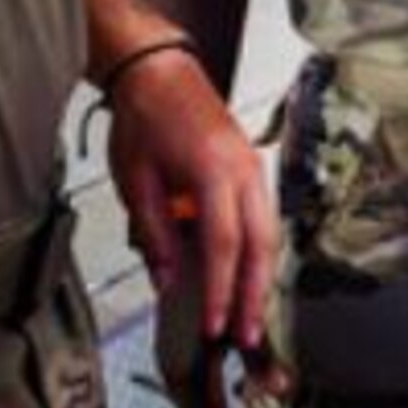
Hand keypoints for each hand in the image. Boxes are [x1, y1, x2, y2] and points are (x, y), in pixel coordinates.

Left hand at [102, 46, 277, 360]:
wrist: (160, 72)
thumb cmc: (145, 118)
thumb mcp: (136, 181)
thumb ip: (155, 233)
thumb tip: (169, 280)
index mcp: (215, 172)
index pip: (224, 245)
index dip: (221, 291)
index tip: (215, 326)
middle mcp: (245, 171)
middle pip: (262, 244)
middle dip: (255, 294)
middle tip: (246, 335)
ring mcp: (254, 168)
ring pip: (270, 233)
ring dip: (262, 277)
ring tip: (250, 315)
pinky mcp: (252, 169)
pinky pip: (264, 218)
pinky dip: (259, 252)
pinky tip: (247, 275)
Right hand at [154, 233, 289, 407]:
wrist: (180, 232)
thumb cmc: (215, 271)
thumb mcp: (246, 319)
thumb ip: (261, 355)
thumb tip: (281, 390)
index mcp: (187, 359)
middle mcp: (172, 356)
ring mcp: (169, 345)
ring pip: (187, 397)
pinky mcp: (172, 335)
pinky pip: (184, 379)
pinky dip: (202, 396)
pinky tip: (220, 400)